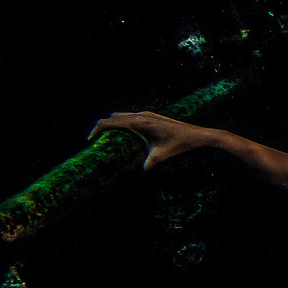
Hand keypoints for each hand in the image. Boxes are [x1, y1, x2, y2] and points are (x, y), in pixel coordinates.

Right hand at [87, 110, 210, 170]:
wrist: (198, 135)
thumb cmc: (180, 145)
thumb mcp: (160, 157)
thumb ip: (146, 165)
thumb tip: (136, 173)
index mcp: (139, 123)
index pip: (109, 122)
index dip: (96, 130)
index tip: (89, 141)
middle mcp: (141, 115)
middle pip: (112, 117)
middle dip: (102, 128)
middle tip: (96, 143)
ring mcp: (147, 114)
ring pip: (122, 115)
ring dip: (113, 125)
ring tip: (108, 140)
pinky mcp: (152, 116)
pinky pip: (131, 117)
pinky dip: (123, 124)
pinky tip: (125, 136)